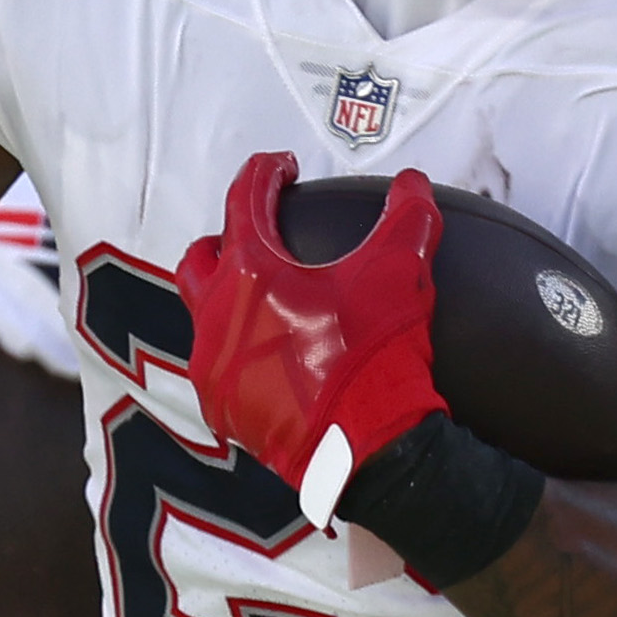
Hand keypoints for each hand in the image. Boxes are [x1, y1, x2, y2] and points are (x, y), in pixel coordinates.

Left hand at [177, 152, 445, 530]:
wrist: (365, 448)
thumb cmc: (374, 355)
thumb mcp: (400, 274)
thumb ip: (407, 219)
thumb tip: (414, 183)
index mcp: (250, 272)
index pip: (245, 201)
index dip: (265, 174)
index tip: (281, 167)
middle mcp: (218, 315)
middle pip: (201, 260)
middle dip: (224, 242)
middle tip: (256, 239)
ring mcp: (215, 367)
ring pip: (206, 319)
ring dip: (230, 304)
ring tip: (266, 305)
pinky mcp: (225, 410)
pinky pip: (221, 371)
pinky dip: (242, 357)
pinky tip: (274, 361)